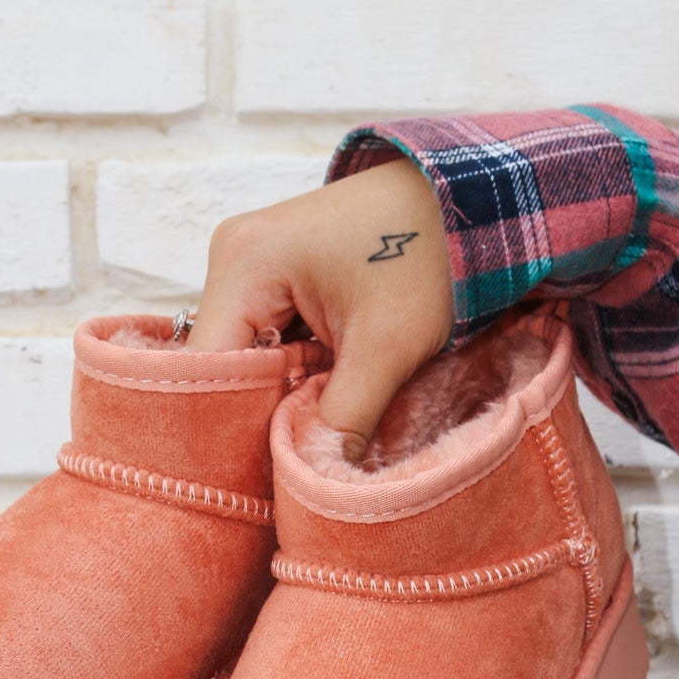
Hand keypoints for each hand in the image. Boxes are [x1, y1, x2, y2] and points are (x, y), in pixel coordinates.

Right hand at [188, 155, 452, 462]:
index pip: (209, 367)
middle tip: (289, 459)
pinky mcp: (276, 268)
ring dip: (275, 391)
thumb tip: (316, 481)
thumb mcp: (387, 349)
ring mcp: (252, 260)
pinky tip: (317, 391)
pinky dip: (290, 366)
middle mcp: (232, 256)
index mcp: (245, 264)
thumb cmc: (430, 255)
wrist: (469, 197)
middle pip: (222, 361)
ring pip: (245, 352)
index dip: (230, 425)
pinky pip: (266, 333)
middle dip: (255, 411)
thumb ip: (343, 419)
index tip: (259, 472)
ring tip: (308, 427)